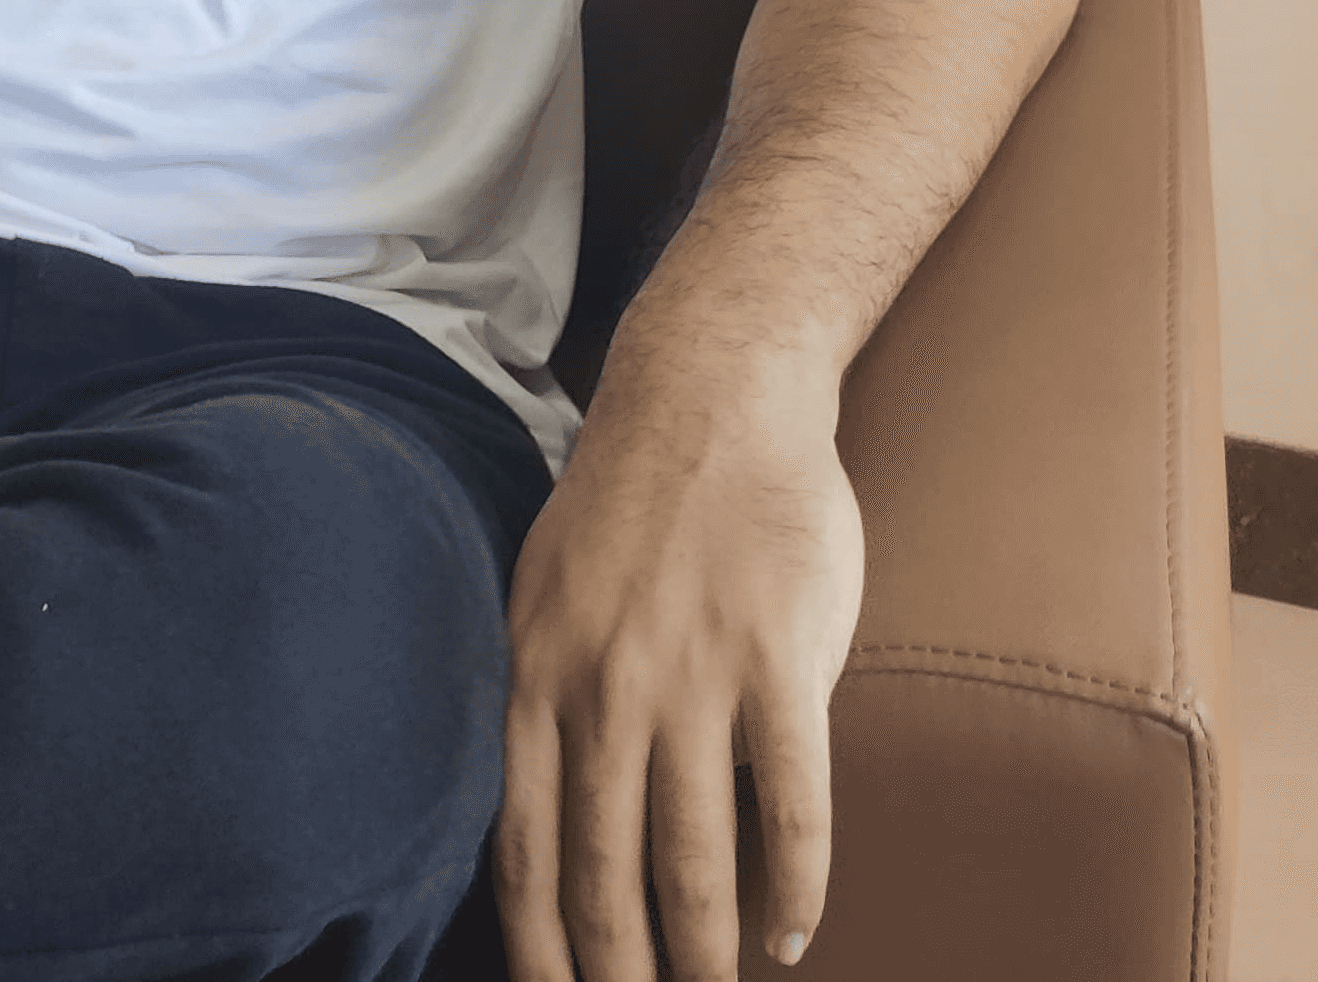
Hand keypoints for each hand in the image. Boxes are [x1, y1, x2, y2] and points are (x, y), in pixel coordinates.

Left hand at [494, 375, 862, 980]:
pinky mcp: (778, 663)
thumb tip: (536, 797)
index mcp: (538, 672)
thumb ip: (545, 690)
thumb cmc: (629, 496)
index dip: (539, 947)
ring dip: (704, 951)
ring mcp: (693, 677)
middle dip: (623, 973)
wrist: (710, 393)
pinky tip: (791, 933)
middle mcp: (605, 687)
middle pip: (606, 873)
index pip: (523, 848)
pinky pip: (791, 805)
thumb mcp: (545, 588)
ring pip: (696, 859)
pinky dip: (794, 885)